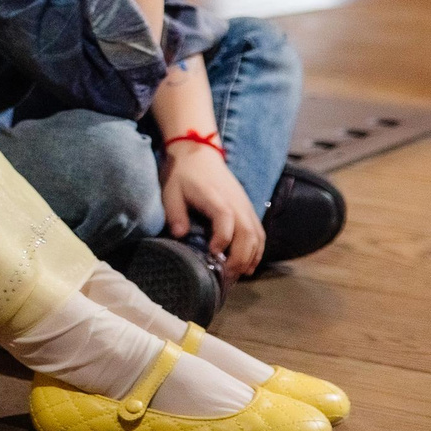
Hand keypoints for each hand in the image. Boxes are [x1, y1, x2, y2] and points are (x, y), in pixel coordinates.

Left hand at [163, 142, 264, 281]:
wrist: (200, 154)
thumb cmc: (183, 175)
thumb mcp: (171, 191)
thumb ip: (175, 212)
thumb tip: (179, 234)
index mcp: (216, 198)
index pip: (226, 219)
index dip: (222, 238)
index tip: (213, 254)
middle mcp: (236, 203)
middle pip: (247, 232)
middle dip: (239, 258)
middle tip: (226, 276)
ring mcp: (245, 206)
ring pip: (257, 235)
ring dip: (251, 257)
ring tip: (238, 275)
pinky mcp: (248, 209)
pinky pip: (259, 232)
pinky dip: (257, 250)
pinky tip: (249, 265)